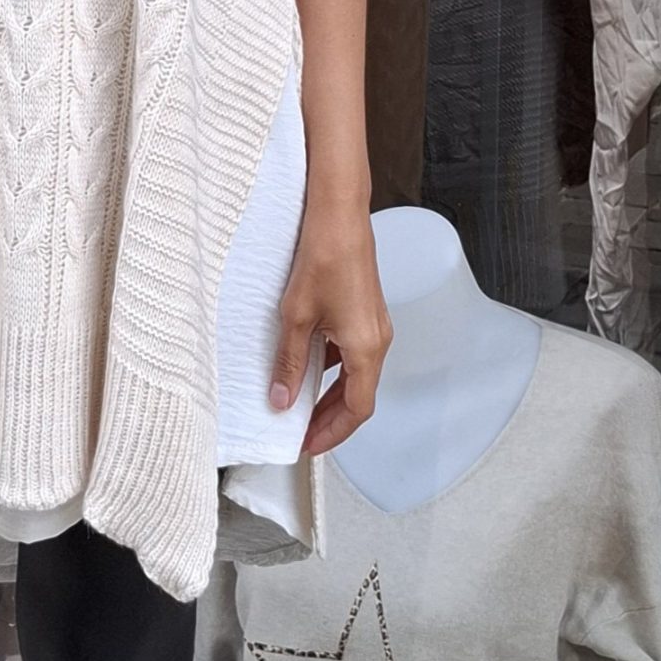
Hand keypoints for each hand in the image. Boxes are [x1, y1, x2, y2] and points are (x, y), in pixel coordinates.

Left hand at [269, 206, 391, 457]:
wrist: (338, 215)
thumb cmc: (323, 258)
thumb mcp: (296, 318)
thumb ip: (291, 364)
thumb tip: (282, 400)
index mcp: (366, 348)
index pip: (357, 409)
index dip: (332, 433)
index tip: (307, 445)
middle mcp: (378, 341)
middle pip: (359, 397)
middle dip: (331, 420)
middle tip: (301, 434)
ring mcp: (375, 327)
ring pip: (356, 376)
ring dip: (331, 396)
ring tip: (298, 407)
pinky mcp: (366, 313)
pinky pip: (353, 355)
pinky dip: (333, 371)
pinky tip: (307, 370)